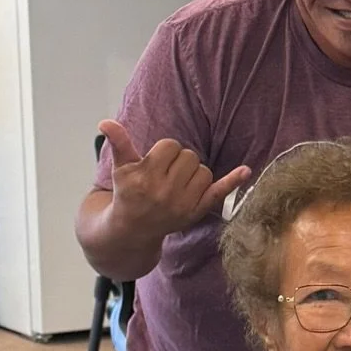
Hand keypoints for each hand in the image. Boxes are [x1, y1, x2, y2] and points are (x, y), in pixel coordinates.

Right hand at [100, 118, 250, 241]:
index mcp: (146, 176)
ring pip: (203, 171)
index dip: (164, 152)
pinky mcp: (196, 212)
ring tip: (176, 185)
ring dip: (193, 174)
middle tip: (166, 175)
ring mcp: (183, 203)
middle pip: (189, 156)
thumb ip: (119, 143)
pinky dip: (233, 181)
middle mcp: (165, 191)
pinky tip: (245, 170)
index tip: (156, 163)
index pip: (170, 146)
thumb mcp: (121, 168)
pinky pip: (219, 192)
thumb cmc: (128, 193)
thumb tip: (105, 122)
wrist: (133, 228)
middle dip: (179, 161)